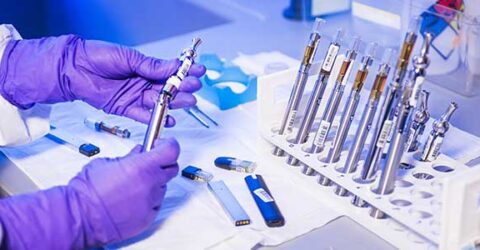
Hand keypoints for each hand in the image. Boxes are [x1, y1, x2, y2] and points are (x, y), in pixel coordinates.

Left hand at [0, 35, 205, 123]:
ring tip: (188, 103)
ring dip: (174, 103)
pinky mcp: (125, 108)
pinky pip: (144, 115)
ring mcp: (135, 96)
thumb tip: (173, 66)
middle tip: (195, 88)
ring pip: (159, 102)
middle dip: (183, 88)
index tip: (198, 71)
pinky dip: (157, 118)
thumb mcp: (129, 57)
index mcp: (145, 67)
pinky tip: (170, 119)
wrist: (74, 68)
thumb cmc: (98, 57)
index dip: (184, 72)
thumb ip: (151, 66)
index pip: (169, 71)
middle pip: (168, 89)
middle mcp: (142, 83)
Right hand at [0, 138, 178, 248]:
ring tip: (133, 184)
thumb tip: (139, 152)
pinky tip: (132, 198)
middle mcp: (150, 184)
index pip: (171, 150)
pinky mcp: (148, 217)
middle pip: (172, 168)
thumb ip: (129, 156)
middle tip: (149, 163)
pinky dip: (148, 199)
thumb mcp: (106, 162)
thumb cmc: (88, 191)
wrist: (80, 216)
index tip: (164, 143)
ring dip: (153, 183)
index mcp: (142, 167)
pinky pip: (155, 204)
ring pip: (162, 187)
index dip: (169, 144)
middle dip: (163, 163)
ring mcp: (151, 202)